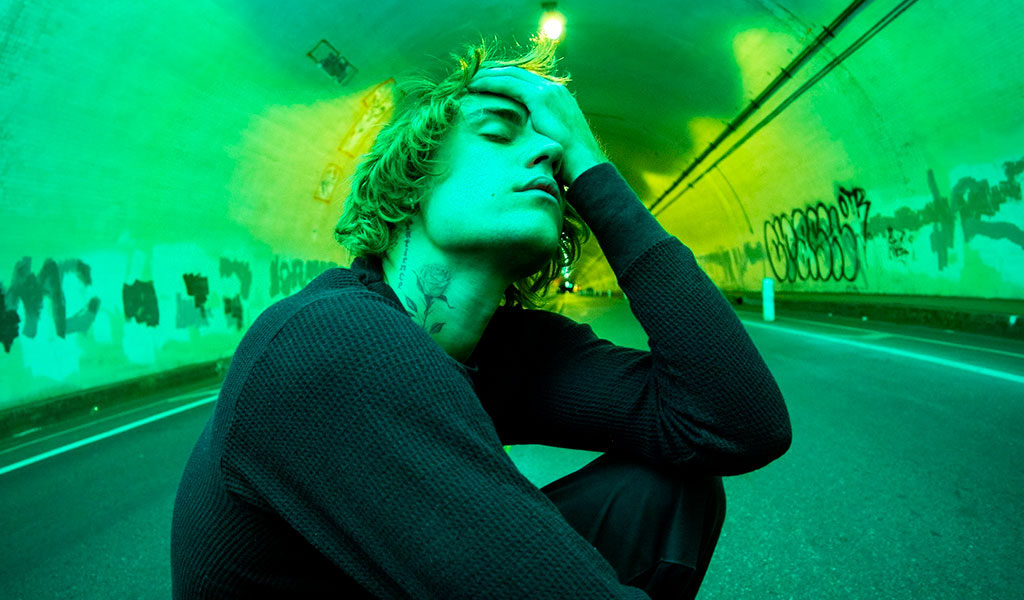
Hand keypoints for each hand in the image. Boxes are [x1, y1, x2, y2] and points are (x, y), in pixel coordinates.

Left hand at [466, 66, 606, 186]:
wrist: (584, 164)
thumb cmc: (569, 160)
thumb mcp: (553, 140)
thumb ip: (540, 132)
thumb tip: (525, 141)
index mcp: (558, 97)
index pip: (526, 81)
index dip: (505, 79)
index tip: (488, 82)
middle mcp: (554, 88)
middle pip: (517, 73)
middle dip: (494, 72)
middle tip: (474, 76)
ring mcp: (549, 91)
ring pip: (511, 75)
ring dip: (488, 75)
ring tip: (470, 79)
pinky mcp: (541, 98)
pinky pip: (509, 85)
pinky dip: (490, 82)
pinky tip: (475, 85)